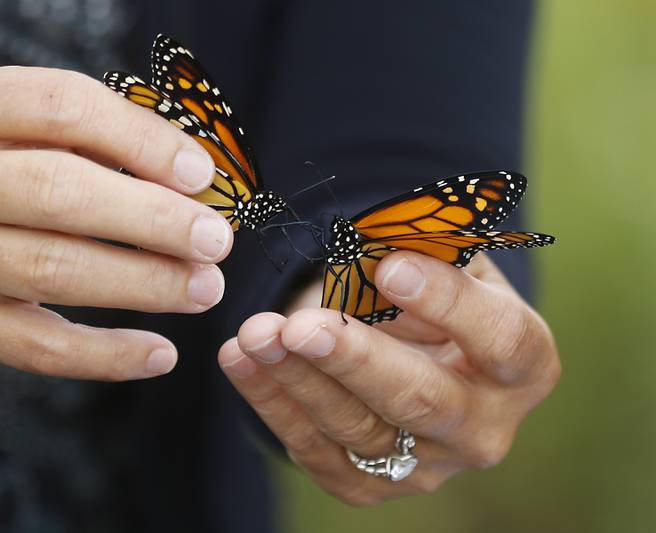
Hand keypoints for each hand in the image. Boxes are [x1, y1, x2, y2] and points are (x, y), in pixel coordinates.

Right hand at [0, 66, 232, 379]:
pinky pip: (36, 345)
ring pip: (51, 271)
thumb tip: (196, 183)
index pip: (63, 108)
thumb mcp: (31, 124)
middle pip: (57, 192)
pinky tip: (160, 353)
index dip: (142, 141)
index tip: (201, 176)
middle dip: (152, 220)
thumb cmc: (0, 161)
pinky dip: (107, 355)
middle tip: (214, 241)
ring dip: (143, 284)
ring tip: (203, 288)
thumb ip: (105, 137)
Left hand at [218, 252, 559, 504]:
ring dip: (298, 379)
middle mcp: (483, 426)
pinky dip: (273, 404)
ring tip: (255, 334)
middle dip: (355, 360)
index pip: (500, 339)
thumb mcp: (442, 263)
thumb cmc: (432, 299)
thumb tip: (370, 248)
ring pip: (358, 429)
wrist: (415, 356)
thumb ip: (420, 252)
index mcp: (523, 364)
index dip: (448, 303)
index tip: (390, 268)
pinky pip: (316, 452)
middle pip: (423, 399)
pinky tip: (240, 361)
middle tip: (302, 326)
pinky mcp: (371, 487)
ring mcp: (427, 466)